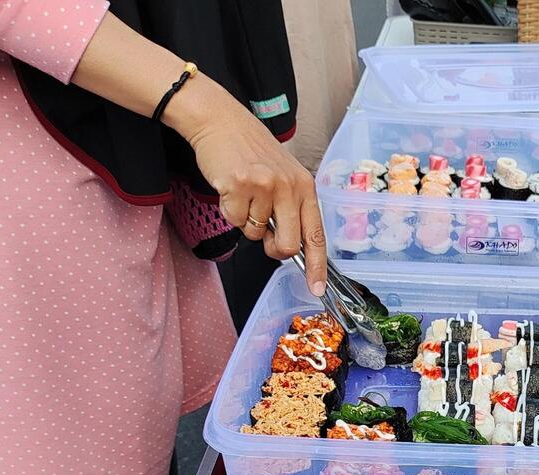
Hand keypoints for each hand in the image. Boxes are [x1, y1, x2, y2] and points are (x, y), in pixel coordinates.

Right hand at [168, 77, 325, 293]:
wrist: (221, 121)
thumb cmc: (252, 152)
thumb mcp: (283, 176)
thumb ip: (291, 210)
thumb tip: (291, 248)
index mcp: (305, 187)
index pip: (316, 235)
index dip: (317, 266)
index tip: (317, 288)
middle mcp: (289, 187)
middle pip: (288, 244)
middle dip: (274, 248)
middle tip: (263, 233)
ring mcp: (265, 186)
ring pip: (255, 233)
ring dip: (246, 221)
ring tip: (244, 194)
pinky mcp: (239, 186)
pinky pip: (235, 221)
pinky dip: (229, 212)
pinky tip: (231, 189)